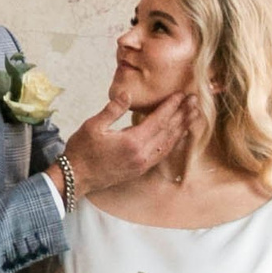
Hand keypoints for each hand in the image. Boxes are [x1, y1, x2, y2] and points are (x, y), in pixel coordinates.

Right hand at [61, 95, 190, 201]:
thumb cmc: (82, 151)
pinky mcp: (140, 170)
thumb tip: (127, 94)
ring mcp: (142, 164)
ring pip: (169, 144)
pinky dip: (173, 143)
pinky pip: (163, 154)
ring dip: (182, 128)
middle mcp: (142, 154)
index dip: (171, 106)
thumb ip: (113, 109)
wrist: (76, 178)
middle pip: (168, 132)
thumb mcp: (93, 125)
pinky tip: (179, 136)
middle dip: (182, 115)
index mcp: (132, 142)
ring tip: (193, 116)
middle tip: (195, 101)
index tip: (181, 95)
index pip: (158, 121)